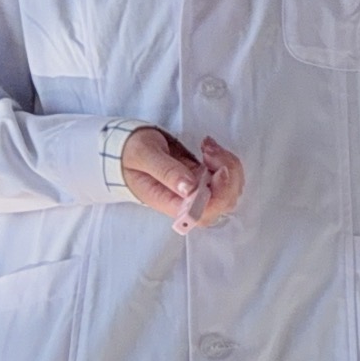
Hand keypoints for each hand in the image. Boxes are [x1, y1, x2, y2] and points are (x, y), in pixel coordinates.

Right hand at [119, 127, 247, 232]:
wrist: (128, 149)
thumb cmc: (130, 154)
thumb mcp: (142, 156)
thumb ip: (165, 171)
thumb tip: (189, 188)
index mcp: (168, 202)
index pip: (202, 214)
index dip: (219, 198)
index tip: (218, 172)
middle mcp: (187, 202)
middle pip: (223, 202)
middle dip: (228, 175)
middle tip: (208, 151)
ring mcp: (198, 191)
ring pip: (230, 188)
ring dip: (227, 163)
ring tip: (207, 146)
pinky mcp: (204, 179)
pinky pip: (228, 175)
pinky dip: (225, 159)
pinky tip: (208, 147)